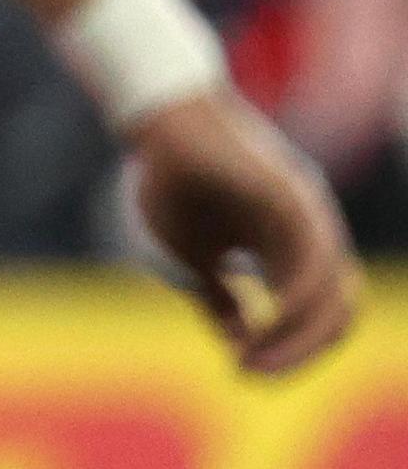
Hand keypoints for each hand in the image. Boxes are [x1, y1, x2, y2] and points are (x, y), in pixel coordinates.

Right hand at [127, 88, 361, 373]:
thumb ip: (217, 294)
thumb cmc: (171, 178)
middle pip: (334, 314)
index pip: (317, 315)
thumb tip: (239, 336)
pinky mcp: (293, 199)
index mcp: (288, 249)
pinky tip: (263, 320)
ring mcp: (307, 217)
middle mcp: (309, 236)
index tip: (243, 369)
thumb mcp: (190, 252)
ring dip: (297, 337)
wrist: (159, 119)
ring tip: (253, 356)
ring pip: (332, 295)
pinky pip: (312, 263)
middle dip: (297, 353)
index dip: (289, 349)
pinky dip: (295, 302)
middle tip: (252, 374)